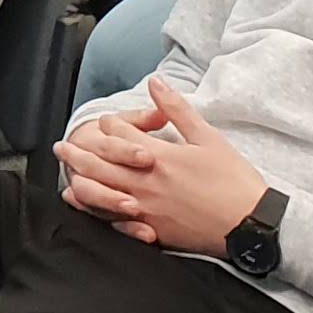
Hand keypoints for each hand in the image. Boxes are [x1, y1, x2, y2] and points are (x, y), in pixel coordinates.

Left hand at [53, 78, 272, 253]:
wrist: (251, 225)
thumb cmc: (234, 180)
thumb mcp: (208, 137)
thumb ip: (177, 109)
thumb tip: (155, 82)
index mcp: (158, 157)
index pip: (120, 135)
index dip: (110, 126)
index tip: (106, 123)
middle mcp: (145, 183)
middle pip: (101, 164)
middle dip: (79, 153)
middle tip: (61, 148)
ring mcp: (146, 209)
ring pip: (102, 193)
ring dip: (81, 180)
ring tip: (66, 175)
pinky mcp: (152, 231)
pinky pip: (115, 221)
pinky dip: (96, 211)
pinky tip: (87, 207)